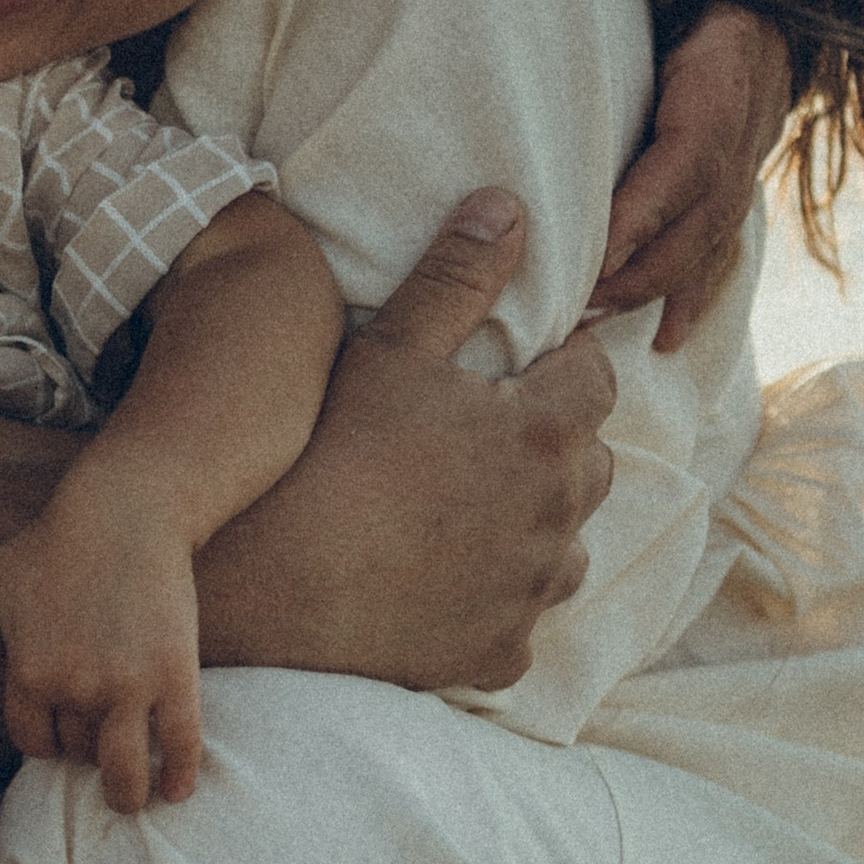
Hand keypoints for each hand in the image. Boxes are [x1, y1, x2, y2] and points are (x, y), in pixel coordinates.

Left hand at [0, 511, 202, 805]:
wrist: (126, 510)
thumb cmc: (54, 544)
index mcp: (28, 671)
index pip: (33, 742)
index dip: (48, 744)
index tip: (64, 739)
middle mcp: (74, 686)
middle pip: (79, 753)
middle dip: (87, 756)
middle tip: (102, 753)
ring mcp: (127, 683)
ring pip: (123, 765)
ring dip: (127, 789)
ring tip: (134, 795)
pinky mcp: (174, 674)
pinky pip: (179, 742)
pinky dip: (178, 773)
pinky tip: (177, 789)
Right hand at [195, 190, 614, 690]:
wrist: (269, 595)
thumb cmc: (324, 461)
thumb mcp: (387, 353)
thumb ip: (456, 279)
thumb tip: (509, 207)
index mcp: (544, 434)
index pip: (594, 375)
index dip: (559, 361)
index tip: (515, 364)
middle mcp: (559, 518)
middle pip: (590, 462)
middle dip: (552, 442)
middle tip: (477, 434)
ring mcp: (532, 594)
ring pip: (566, 547)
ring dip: (534, 525)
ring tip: (462, 513)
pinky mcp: (500, 656)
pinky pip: (521, 621)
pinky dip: (495, 602)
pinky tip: (440, 585)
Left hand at [590, 2, 790, 351]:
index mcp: (733, 66)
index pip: (693, 149)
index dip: (647, 202)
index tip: (593, 245)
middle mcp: (749, 120)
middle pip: (700, 214)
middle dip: (640, 267)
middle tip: (569, 308)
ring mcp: (746, 152)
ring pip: (708, 239)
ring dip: (653, 288)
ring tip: (588, 330)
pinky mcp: (731, 168)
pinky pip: (720, 241)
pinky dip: (693, 291)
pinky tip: (665, 339)